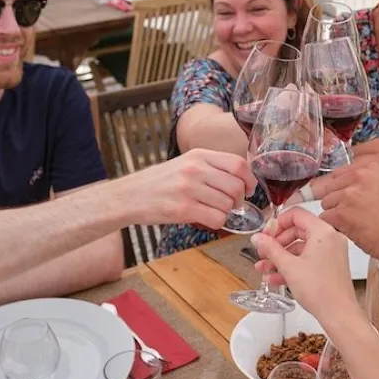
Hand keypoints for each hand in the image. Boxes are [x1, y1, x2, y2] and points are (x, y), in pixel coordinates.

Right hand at [129, 148, 256, 228]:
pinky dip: (217, 222)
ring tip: (213, 210)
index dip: (250, 179)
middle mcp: (195, 169)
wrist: (128, 196)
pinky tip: (206, 218)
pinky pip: (216, 218)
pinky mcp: (182, 209)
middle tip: (232, 205)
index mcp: (198, 155)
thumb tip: (241, 180)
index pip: (238, 164)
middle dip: (240, 199)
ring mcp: (188, 189)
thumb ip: (211, 167)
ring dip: (226, 212)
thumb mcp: (185, 164)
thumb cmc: (159, 182)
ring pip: (227, 204)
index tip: (248, 189)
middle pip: (236, 186)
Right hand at [250, 208, 358, 321]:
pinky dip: (291, 265)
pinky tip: (275, 277)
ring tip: (264, 268)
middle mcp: (329, 238)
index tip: (266, 235)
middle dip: (276, 243)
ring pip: (300, 247)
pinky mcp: (329, 264)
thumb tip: (258, 238)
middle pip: (297, 230)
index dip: (277, 223)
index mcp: (323, 232)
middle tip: (263, 252)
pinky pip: (307, 258)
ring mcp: (330, 252)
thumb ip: (271, 249)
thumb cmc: (320, 290)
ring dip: (280, 257)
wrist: (338, 313)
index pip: (296, 214)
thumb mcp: (289, 267)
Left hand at [319, 163, 378, 258]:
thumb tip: (348, 185)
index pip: (341, 174)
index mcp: (371, 168)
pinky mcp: (341, 213)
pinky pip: (325, 218)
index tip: (349, 198)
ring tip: (353, 222)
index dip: (343, 189)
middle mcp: (358, 177)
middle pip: (331, 187)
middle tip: (352, 213)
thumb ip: (368, 182)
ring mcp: (348, 195)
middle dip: (338, 201)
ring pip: (326, 203)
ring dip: (335, 214)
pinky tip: (348, 230)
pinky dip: (333, 226)